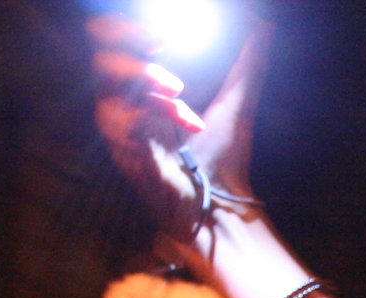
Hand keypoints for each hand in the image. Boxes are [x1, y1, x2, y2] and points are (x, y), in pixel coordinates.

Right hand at [91, 15, 265, 251]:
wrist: (223, 206)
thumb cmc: (225, 159)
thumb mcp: (238, 100)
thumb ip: (249, 61)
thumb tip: (262, 23)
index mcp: (149, 93)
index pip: (122, 48)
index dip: (130, 30)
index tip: (164, 32)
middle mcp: (129, 109)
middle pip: (103, 60)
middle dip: (125, 42)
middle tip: (160, 41)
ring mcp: (122, 132)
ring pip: (106, 84)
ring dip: (142, 76)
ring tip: (178, 89)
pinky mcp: (124, 154)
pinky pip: (117, 119)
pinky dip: (147, 111)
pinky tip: (184, 121)